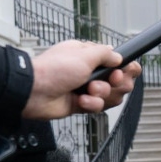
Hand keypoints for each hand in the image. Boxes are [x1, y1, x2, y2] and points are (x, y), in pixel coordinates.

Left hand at [21, 40, 140, 118]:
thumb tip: (118, 56)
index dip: (126, 69)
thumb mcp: (84, 54)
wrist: (34, 92)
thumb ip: (106, 54)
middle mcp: (90, 71)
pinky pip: (98, 107)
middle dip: (116, 83)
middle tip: (110, 80)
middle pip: (120, 81)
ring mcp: (86, 88)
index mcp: (91, 56)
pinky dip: (91, 104)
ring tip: (89, 90)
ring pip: (111, 95)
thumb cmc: (53, 70)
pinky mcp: (82, 104)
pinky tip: (80, 100)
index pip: (118, 62)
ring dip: (102, 94)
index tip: (123, 71)